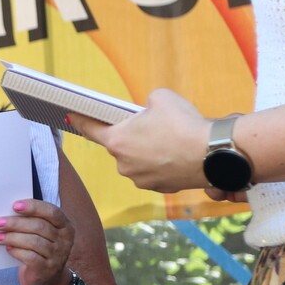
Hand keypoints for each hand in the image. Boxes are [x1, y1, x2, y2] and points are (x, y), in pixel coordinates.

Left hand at [0, 198, 74, 284]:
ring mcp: (58, 256)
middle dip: (15, 223)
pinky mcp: (47, 270)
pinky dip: (17, 251)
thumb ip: (31, 221)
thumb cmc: (40, 251)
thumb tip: (7, 212)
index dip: (33, 207)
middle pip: (39, 226)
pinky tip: (7, 248)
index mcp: (65, 226)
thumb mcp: (41, 234)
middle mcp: (65, 240)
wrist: (46, 281)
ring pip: (34, 242)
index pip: (52, 212)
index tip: (14, 206)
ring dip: (12, 237)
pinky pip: (30, 257)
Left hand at [75, 89, 212, 193]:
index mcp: (116, 141)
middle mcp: (123, 164)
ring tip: (169, 140)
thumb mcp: (160, 97)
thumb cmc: (184, 123)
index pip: (91, 129)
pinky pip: (154, 171)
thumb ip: (145, 104)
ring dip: (147, 151)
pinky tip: (177, 154)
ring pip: (138, 160)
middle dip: (131, 135)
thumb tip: (148, 110)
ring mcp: (140, 179)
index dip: (81, 121)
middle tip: (151, 125)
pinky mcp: (159, 188)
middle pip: (120, 145)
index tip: (72, 116)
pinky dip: (162, 163)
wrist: (213, 153)